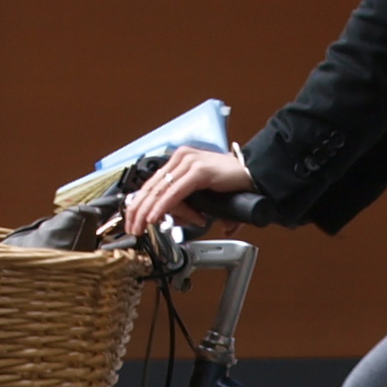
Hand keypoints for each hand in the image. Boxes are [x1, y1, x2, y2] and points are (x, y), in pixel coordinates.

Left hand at [119, 145, 253, 237]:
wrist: (255, 175)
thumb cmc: (231, 184)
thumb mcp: (200, 195)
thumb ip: (186, 205)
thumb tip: (174, 219)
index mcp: (179, 160)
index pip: (151, 183)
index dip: (138, 203)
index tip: (132, 220)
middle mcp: (181, 158)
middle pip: (150, 186)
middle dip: (137, 210)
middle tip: (132, 229)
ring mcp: (189, 162)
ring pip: (159, 190)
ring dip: (146, 211)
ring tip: (141, 227)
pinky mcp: (199, 171)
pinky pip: (175, 193)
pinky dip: (162, 207)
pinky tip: (154, 218)